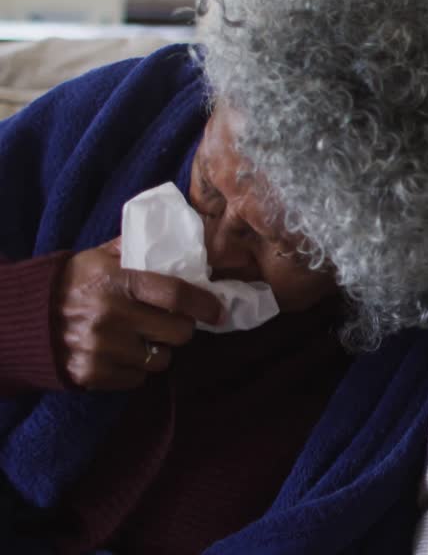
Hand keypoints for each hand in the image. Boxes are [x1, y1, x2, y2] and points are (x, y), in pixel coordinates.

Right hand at [53, 238, 223, 389]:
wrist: (21, 318)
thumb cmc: (71, 283)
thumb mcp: (101, 258)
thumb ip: (138, 250)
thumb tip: (184, 239)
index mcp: (117, 282)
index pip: (175, 295)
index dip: (203, 304)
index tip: (217, 311)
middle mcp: (111, 316)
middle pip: (178, 333)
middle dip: (181, 328)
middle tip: (171, 322)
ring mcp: (101, 348)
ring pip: (161, 359)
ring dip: (158, 350)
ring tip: (141, 338)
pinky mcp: (91, 374)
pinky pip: (137, 378)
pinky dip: (135, 369)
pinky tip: (121, 353)